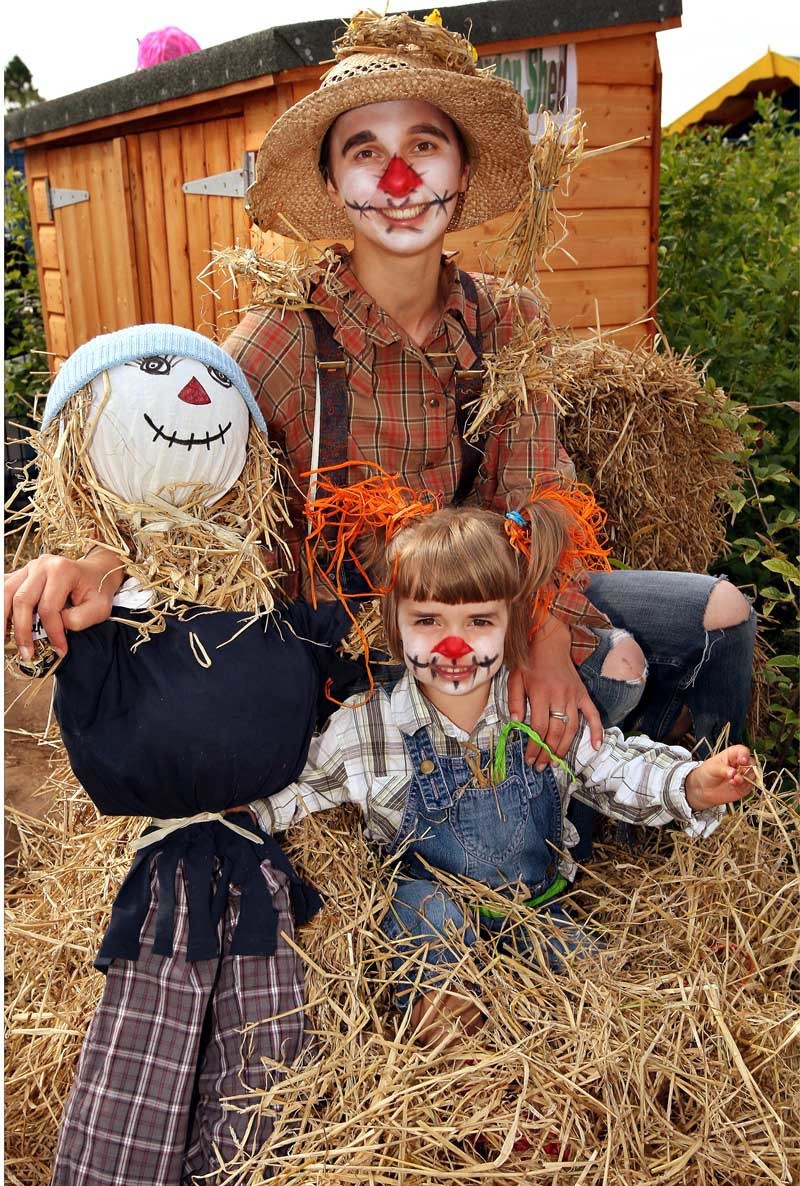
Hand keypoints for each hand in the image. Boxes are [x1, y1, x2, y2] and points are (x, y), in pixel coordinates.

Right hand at [4, 548, 122, 658]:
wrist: (95, 573)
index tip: (60, 650)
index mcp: (61, 571)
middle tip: (27, 653)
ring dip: (3, 619)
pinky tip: (4, 624)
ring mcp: (29, 568)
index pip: (48, 607)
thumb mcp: (99, 607)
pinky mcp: (22, 573)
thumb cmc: (97, 591)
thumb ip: (80, 619)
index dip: (52, 632)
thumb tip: (58, 626)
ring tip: (6, 641)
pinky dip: (2, 606)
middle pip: (22, 600)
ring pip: (6, 593)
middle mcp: (41, 566)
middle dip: (23, 631)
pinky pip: (5, 588)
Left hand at [507, 613, 602, 768]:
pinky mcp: (583, 694)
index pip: (539, 727)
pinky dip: (596, 730)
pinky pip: (593, 714)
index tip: (529, 759)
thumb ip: (515, 701)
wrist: (549, 642)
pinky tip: (596, 746)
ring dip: (564, 748)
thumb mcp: (514, 679)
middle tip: (541, 766)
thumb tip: (516, 723)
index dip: (534, 746)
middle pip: (556, 731)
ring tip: (556, 762)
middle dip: (548, 752)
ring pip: (572, 728)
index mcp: (540, 692)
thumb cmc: (529, 662)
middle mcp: (559, 696)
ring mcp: (573, 695)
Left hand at [684, 745, 754, 810]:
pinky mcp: (744, 787)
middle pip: (752, 763)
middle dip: (748, 768)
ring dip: (746, 778)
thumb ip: (723, 770)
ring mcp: (743, 776)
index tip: (742, 761)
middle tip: (741, 772)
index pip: (742, 751)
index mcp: (732, 755)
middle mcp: (740, 764)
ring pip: (753, 775)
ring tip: (735, 780)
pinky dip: (744, 786)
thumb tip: (734, 773)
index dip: (744, 755)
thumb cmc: (707, 773)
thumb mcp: (712, 768)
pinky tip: (734, 785)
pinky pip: (750, 786)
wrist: (703, 789)